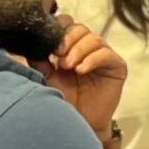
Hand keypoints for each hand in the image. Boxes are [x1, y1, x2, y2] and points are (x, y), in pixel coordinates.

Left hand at [37, 18, 125, 136]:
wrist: (79, 124)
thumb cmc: (64, 101)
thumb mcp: (46, 77)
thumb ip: (39, 59)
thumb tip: (31, 42)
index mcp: (71, 47)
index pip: (67, 24)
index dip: (58, 30)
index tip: (50, 47)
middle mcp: (88, 49)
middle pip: (80, 28)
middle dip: (68, 40)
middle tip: (58, 57)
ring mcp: (103, 57)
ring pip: (93, 39)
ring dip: (79, 50)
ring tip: (69, 67)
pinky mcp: (117, 67)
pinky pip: (107, 54)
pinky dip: (93, 59)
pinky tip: (81, 70)